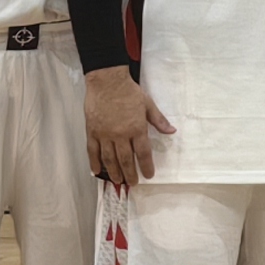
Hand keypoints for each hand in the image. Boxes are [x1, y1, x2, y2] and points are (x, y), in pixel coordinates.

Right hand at [85, 67, 166, 187]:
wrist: (107, 81)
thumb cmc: (129, 92)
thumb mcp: (148, 104)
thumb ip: (159, 120)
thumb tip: (172, 131)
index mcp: (137, 128)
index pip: (143, 153)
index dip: (146, 166)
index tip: (149, 175)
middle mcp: (121, 135)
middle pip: (126, 159)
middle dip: (130, 173)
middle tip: (133, 183)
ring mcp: (105, 134)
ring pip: (109, 158)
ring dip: (113, 171)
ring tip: (117, 181)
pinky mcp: (92, 132)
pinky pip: (92, 151)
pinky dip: (94, 162)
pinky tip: (96, 171)